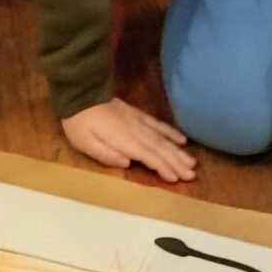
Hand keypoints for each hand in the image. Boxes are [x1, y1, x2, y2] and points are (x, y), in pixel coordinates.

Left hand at [62, 98, 197, 183]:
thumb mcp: (84, 143)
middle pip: (160, 148)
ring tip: (192, 163)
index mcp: (123, 139)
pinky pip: (158, 125)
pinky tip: (182, 140)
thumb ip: (105, 154)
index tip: (176, 179)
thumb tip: (128, 163)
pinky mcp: (137, 115)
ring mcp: (138, 121)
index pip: (148, 156)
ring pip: (162, 138)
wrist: (80, 92)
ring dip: (178, 151)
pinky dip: (171, 133)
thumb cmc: (78, 122)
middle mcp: (136, 130)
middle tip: (192, 175)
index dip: (163, 167)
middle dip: (177, 162)